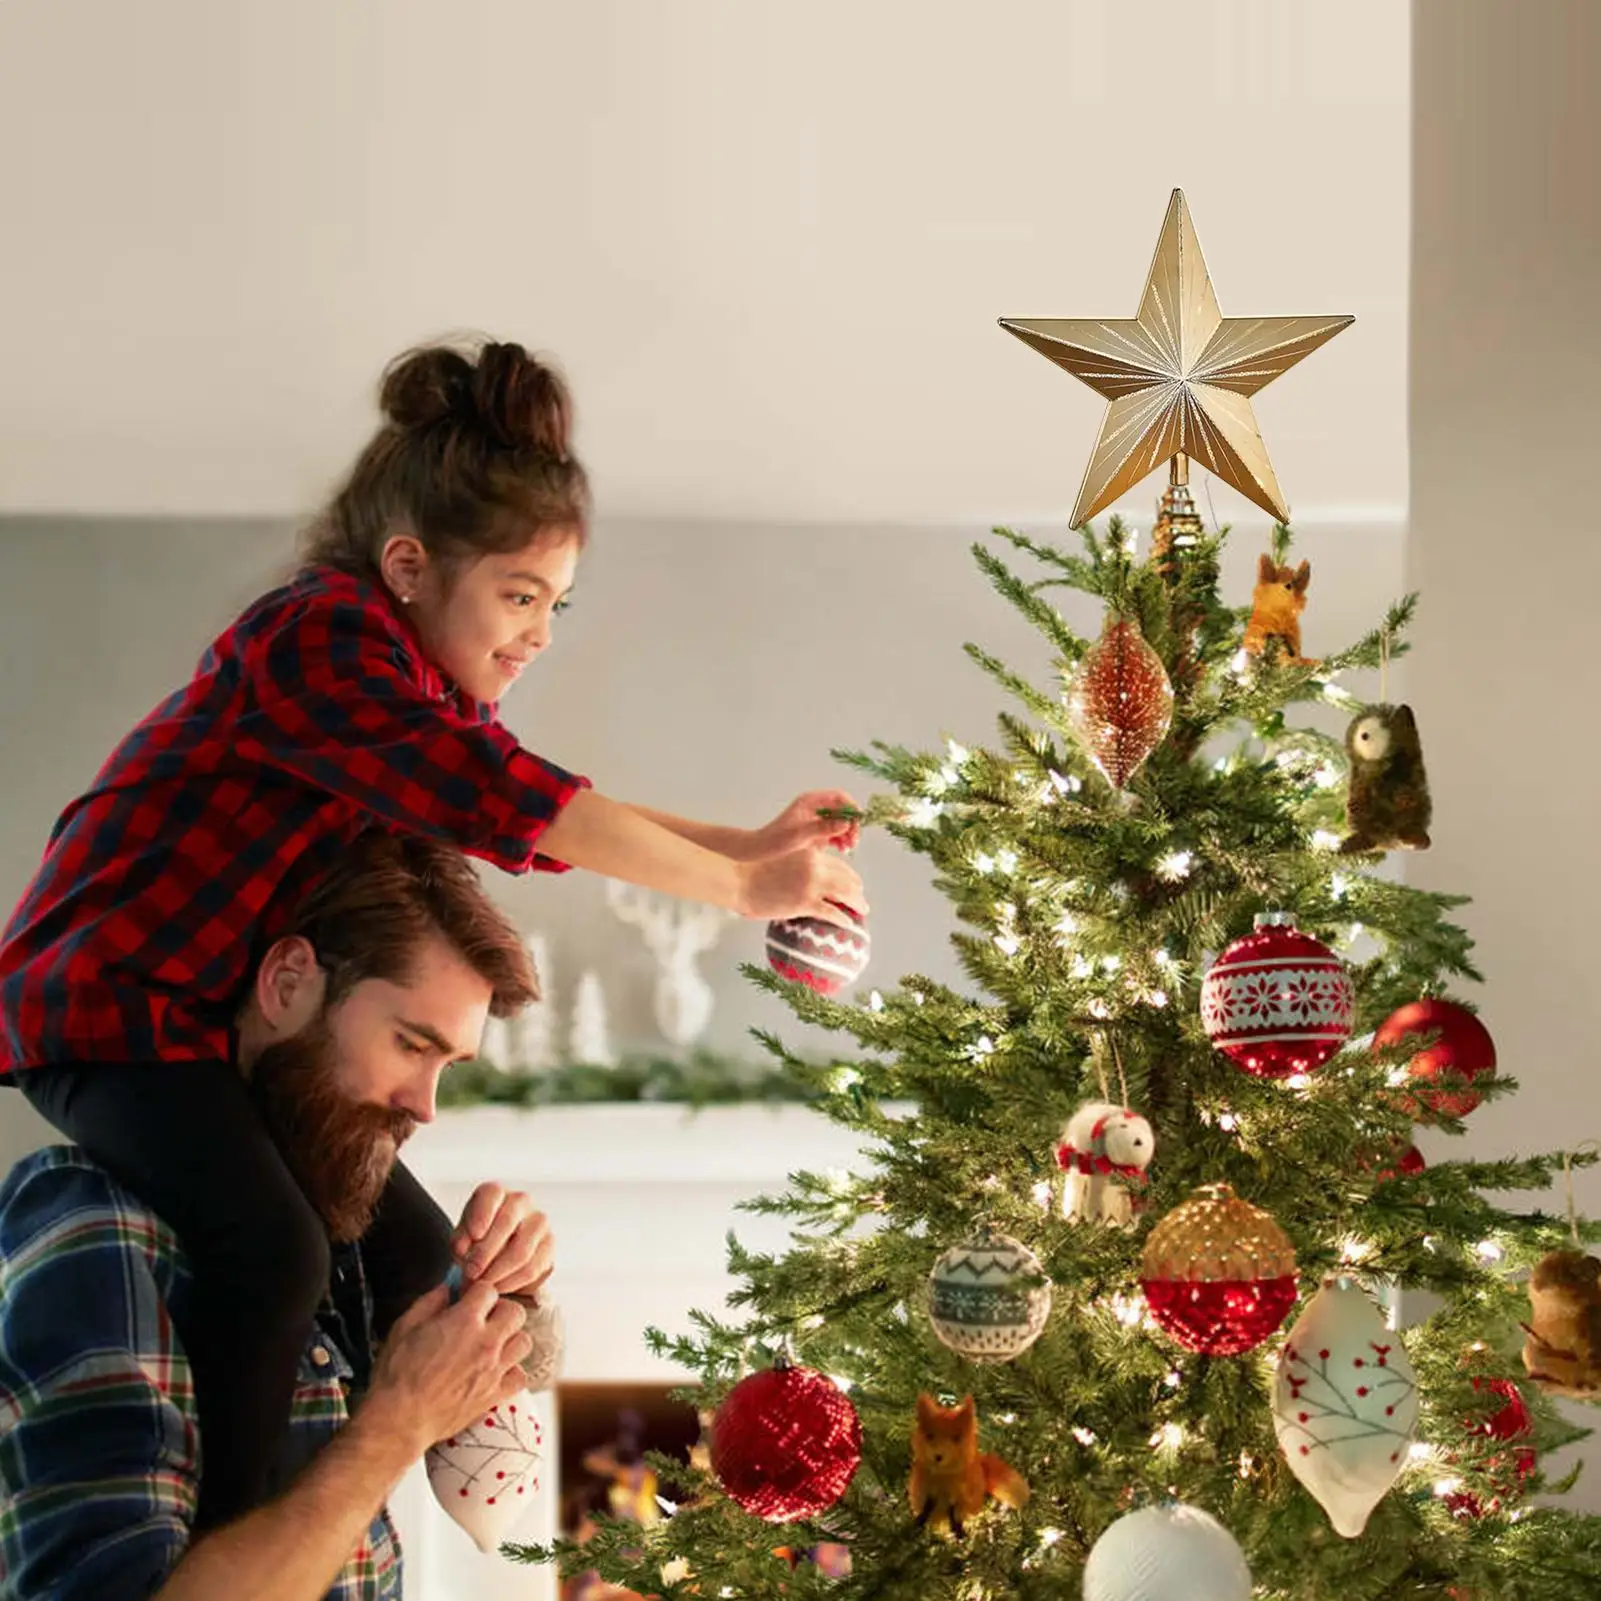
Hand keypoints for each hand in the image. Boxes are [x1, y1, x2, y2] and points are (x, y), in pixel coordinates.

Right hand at [369, 1280, 530, 1452]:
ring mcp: (494, 1370)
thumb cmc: (397, 1373)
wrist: (399, 1419)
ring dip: (510, 1339)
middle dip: (501, 1311)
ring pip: (524, 1342)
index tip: (469, 1299)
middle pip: (516, 1312)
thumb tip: (447, 1288)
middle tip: (484, 1319)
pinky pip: (520, 1376)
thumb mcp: (405, 1326)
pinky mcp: (494, 1395)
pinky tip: (495, 1371)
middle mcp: (486, 1342)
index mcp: (465, 1320)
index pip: (489, 1290)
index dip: (478, 1292)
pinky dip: (512, 1372)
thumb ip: (430, 1301)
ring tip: (492, 1345)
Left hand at [451, 1183, 553, 1294]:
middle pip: (506, 1223)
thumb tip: (465, 1250)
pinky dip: (512, 1282)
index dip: (482, 1214)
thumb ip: (460, 1241)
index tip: (474, 1235)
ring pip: (521, 1250)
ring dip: (498, 1272)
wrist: (497, 1252)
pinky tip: (498, 1287)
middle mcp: (521, 1201)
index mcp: (495, 1192)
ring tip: (483, 1284)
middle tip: (471, 1273)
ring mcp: (539, 1221)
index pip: (492, 1194)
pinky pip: (532, 1268)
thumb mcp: (461, 1237)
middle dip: (485, 1253)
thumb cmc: (476, 1240)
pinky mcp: (548, 1245)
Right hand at [737, 846, 866, 923]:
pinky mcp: (805, 903)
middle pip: (847, 879)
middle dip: (858, 891)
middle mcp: (815, 867)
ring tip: (863, 911)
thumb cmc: (756, 872)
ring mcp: (811, 885)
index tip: (855, 886)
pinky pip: (831, 912)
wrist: (740, 880)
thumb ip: (803, 865)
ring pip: (845, 894)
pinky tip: (848, 924)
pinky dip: (843, 919)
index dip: (851, 877)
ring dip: (857, 903)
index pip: (840, 865)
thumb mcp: (785, 859)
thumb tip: (814, 879)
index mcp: (811, 854)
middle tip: (862, 902)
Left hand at [747, 790, 861, 859]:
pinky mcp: (813, 831)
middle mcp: (814, 807)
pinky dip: (840, 839)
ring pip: (840, 822)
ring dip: (847, 833)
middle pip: (842, 810)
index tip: (857, 824)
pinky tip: (841, 850)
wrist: (758, 851)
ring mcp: (814, 819)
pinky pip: (833, 832)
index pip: (839, 797)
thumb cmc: (775, 841)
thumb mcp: (800, 836)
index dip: (851, 808)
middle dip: (851, 824)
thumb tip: (845, 823)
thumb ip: (823, 829)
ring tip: (848, 848)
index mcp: (810, 801)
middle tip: (853, 841)